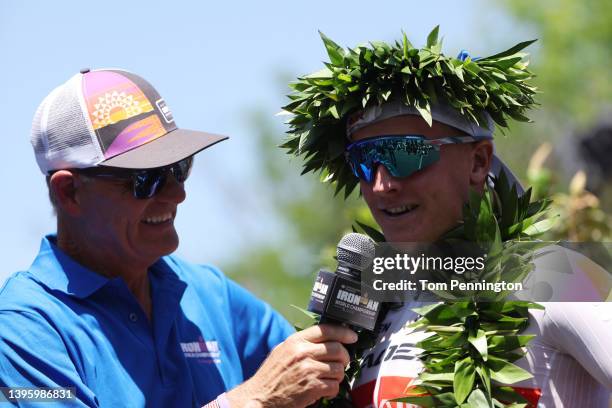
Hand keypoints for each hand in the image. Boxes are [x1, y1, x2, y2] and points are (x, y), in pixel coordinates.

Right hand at [225, 324, 357, 407]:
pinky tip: (323, 390)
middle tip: (342, 362)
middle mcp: (303, 353)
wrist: (260, 397)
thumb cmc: (271, 376)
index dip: (343, 332)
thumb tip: (324, 338)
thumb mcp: (282, 351)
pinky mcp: (312, 387)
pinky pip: (334, 385)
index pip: (325, 330)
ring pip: (339, 369)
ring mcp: (308, 370)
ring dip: (338, 375)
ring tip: (328, 378)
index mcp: (295, 341)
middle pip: (337, 349)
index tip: (352, 336)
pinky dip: (332, 389)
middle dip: (345, 357)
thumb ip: (300, 343)